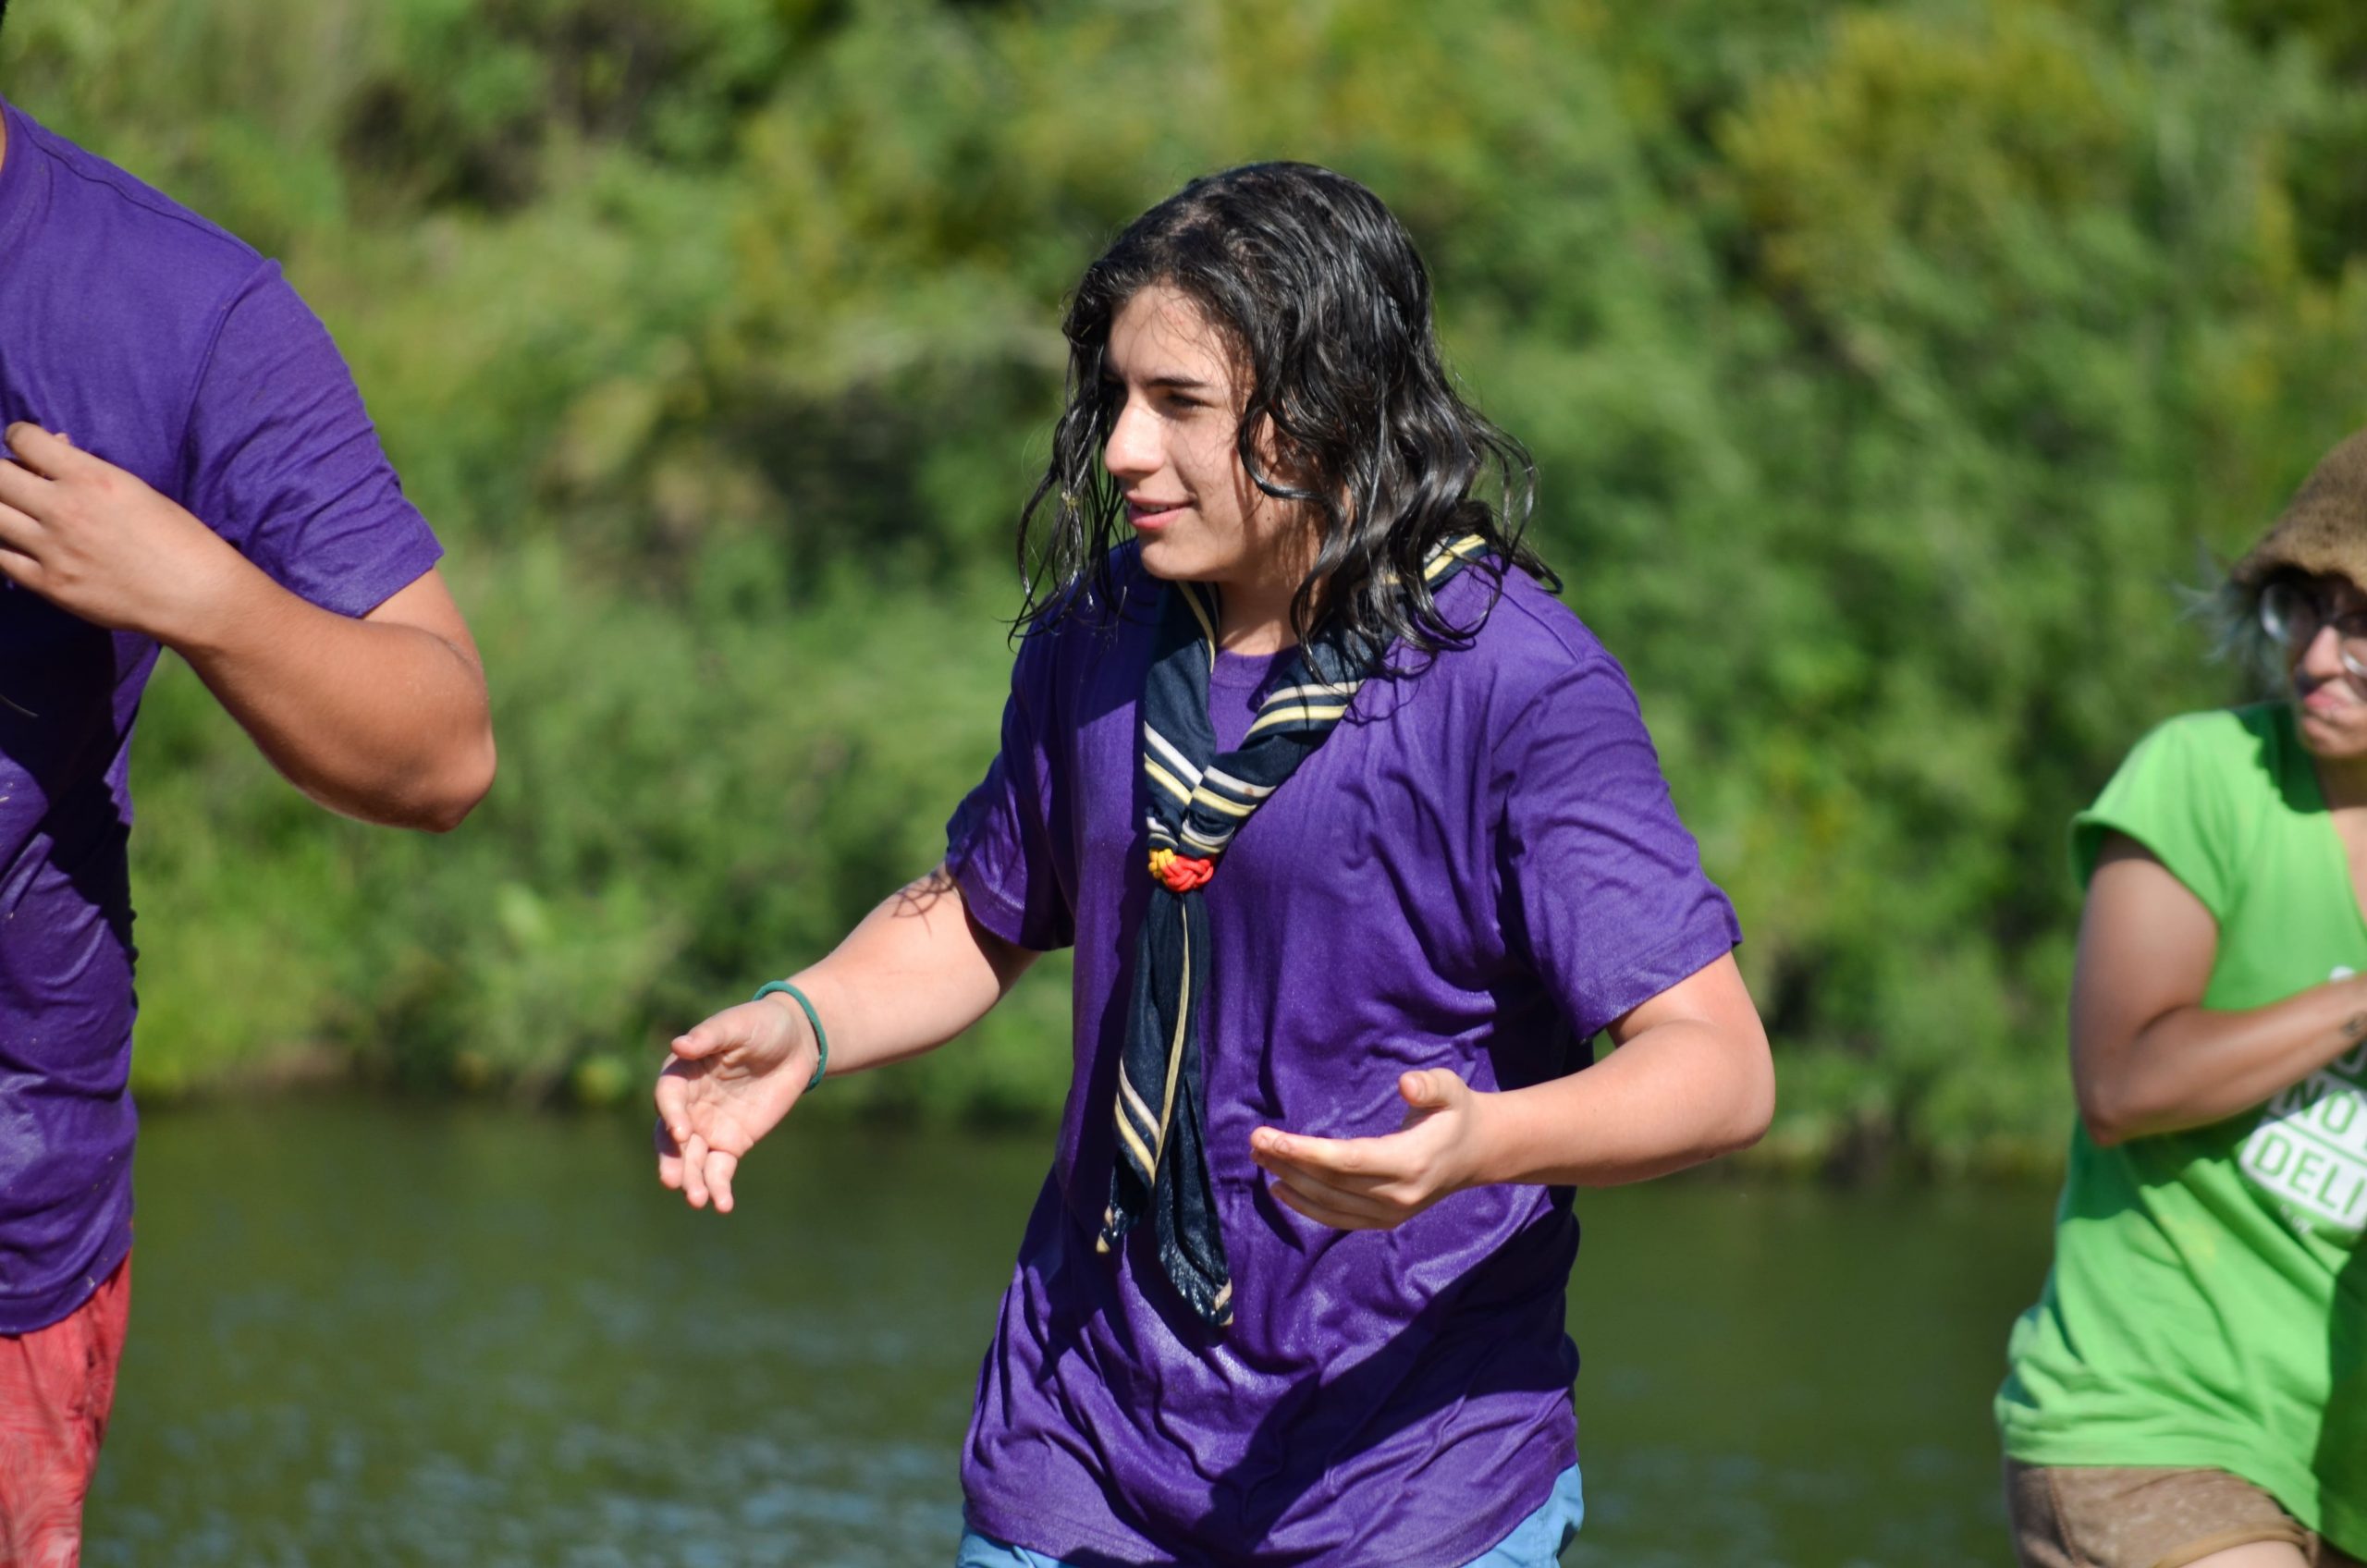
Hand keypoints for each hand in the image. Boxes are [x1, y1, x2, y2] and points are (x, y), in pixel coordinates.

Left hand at [0, 422, 252, 641]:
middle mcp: (65, 509)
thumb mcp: (137, 491)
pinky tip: (20, 545)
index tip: (28, 447)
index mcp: (92, 478)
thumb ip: (89, 473)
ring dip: (2, 509)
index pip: (23, 439)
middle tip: (18, 482)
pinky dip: (5, 547)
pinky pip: (1, 559)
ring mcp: (53, 549)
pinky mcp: (50, 584)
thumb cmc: (178, 539)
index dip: (20, 437)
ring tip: (19, 514)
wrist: (196, 596)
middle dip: (3, 473)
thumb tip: (56, 451)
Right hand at [654, 993, 822, 1212]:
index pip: (668, 1096)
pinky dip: (718, 1187)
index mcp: (683, 1072)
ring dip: (692, 1180)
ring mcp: (708, 1127)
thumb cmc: (761, 1024)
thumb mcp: (738, 1024)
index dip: (671, 1114)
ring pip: (693, 1158)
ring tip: (697, 1200)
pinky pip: (719, 1169)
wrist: (796, 1043)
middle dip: (671, 1159)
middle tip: (672, 1181)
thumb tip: (679, 1046)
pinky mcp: (731, 1143)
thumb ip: (710, 1037)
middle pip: (670, 1136)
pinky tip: (722, 1204)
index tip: (681, 1132)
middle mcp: (689, 1104)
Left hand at [1249, 1069, 1491, 1230]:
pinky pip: (1337, 1219)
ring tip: (1260, 1157)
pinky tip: (1279, 1189)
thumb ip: (1429, 1085)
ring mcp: (1391, 1214)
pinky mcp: (1385, 1221)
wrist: (1478, 1153)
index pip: (1345, 1161)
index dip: (1304, 1151)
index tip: (1270, 1136)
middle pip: (1330, 1184)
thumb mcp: (1450, 1088)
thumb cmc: (1456, 1112)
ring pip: (1329, 1204)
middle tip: (1255, 1141)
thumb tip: (1405, 1085)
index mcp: (1410, 1162)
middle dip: (1288, 1162)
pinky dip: (1305, 1207)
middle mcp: (1398, 1196)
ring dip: (1290, 1182)